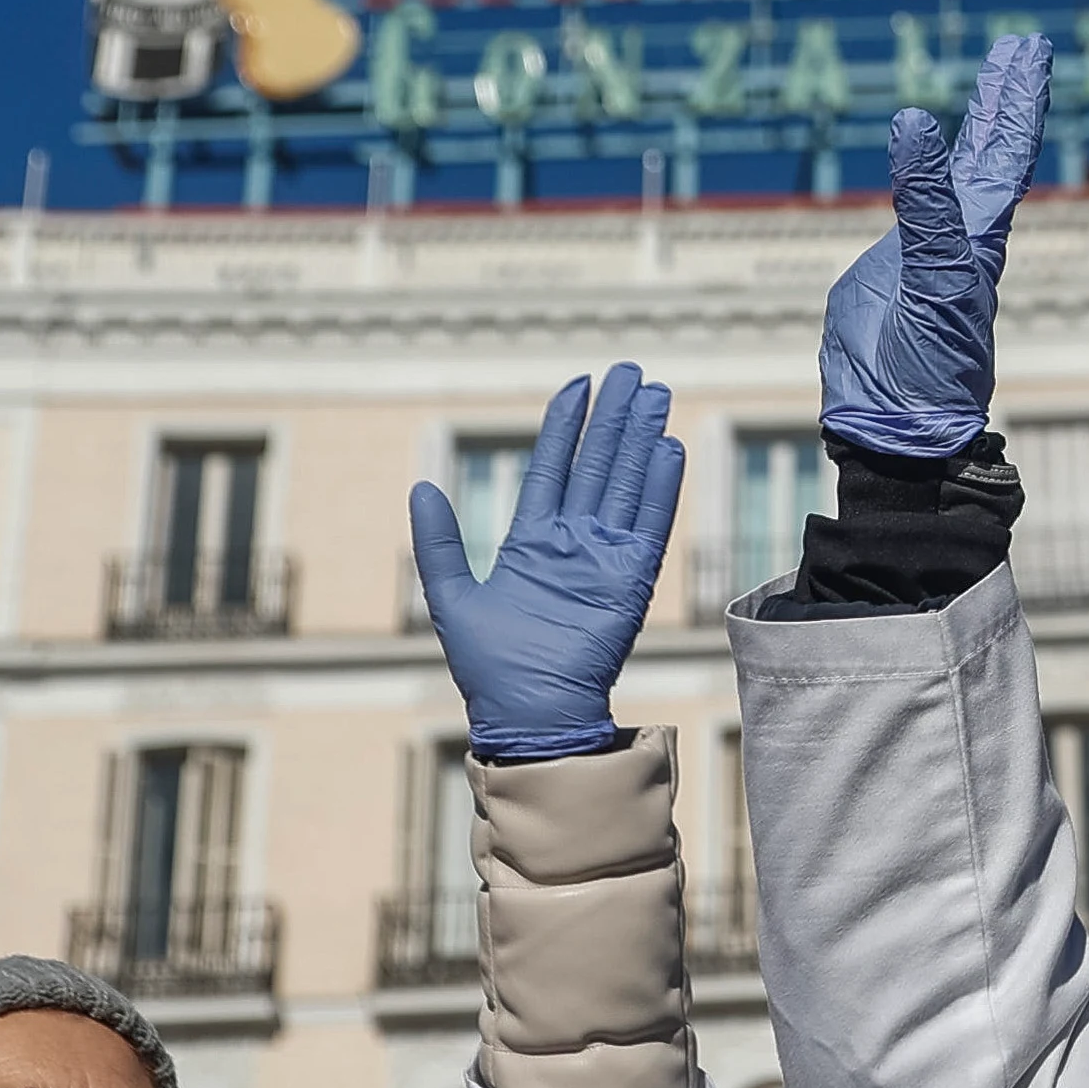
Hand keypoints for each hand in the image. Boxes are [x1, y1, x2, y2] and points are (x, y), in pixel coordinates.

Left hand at [410, 364, 683, 760]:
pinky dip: (660, 488)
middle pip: (597, 465)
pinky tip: (667, 450)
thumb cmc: (489, 667)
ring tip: (655, 395)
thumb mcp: (451, 598)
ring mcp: (604, 558)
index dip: (564, 426)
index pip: (552, 468)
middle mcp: (572, 543)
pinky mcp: (631, 581)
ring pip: (626, 484)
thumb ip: (438, 542)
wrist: (530, 713)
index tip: (579, 385)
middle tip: (631, 374)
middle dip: (613, 419)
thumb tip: (421, 487)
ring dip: (640, 439)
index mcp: (531, 542)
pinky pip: (649, 524)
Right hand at [823, 30, 1050, 459]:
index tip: (1032, 48)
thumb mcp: (931, 281)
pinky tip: (929, 154)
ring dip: (979, 123)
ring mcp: (932, 251)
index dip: (1017, 98)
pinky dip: (929, 169)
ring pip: (964, 173)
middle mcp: (963, 237)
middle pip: (992, 151)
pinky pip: (922, 205)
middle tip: (1025, 44)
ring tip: (996, 77)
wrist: (899, 431)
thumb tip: (917, 123)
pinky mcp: (898, 270)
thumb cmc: (928, 368)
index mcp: (978, 236)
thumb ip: (925, 205)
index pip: (1005, 151)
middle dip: (1006, 96)